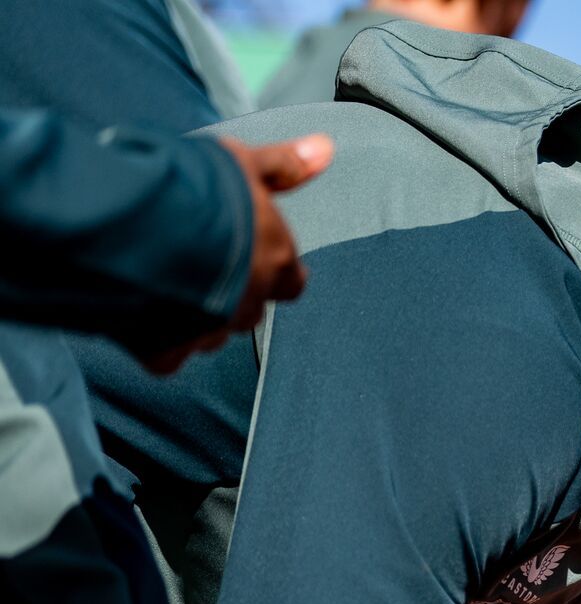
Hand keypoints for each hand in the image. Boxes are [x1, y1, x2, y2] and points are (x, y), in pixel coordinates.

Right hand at [145, 134, 333, 372]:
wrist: (130, 223)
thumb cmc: (190, 187)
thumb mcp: (240, 163)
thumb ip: (283, 165)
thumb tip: (326, 149)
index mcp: (275, 262)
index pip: (292, 281)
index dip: (274, 271)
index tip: (256, 259)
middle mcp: (250, 303)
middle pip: (249, 308)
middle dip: (230, 292)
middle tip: (197, 262)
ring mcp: (210, 331)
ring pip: (211, 334)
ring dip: (195, 316)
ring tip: (164, 281)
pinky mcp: (166, 349)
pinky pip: (168, 354)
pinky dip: (156, 337)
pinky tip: (137, 309)